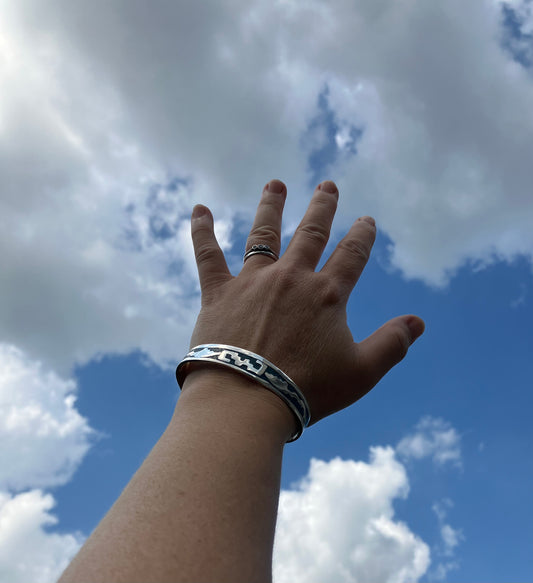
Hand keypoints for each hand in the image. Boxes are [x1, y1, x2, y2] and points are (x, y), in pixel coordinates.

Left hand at [185, 179, 423, 424]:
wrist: (246, 399)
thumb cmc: (306, 390)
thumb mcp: (361, 372)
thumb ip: (392, 344)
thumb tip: (419, 321)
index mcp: (327, 295)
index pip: (352, 255)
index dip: (362, 235)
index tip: (367, 220)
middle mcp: (292, 278)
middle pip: (311, 233)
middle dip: (322, 207)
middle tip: (327, 185)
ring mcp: (253, 281)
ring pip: (263, 234)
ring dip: (271, 207)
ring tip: (275, 185)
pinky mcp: (218, 292)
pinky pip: (207, 254)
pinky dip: (202, 230)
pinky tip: (200, 209)